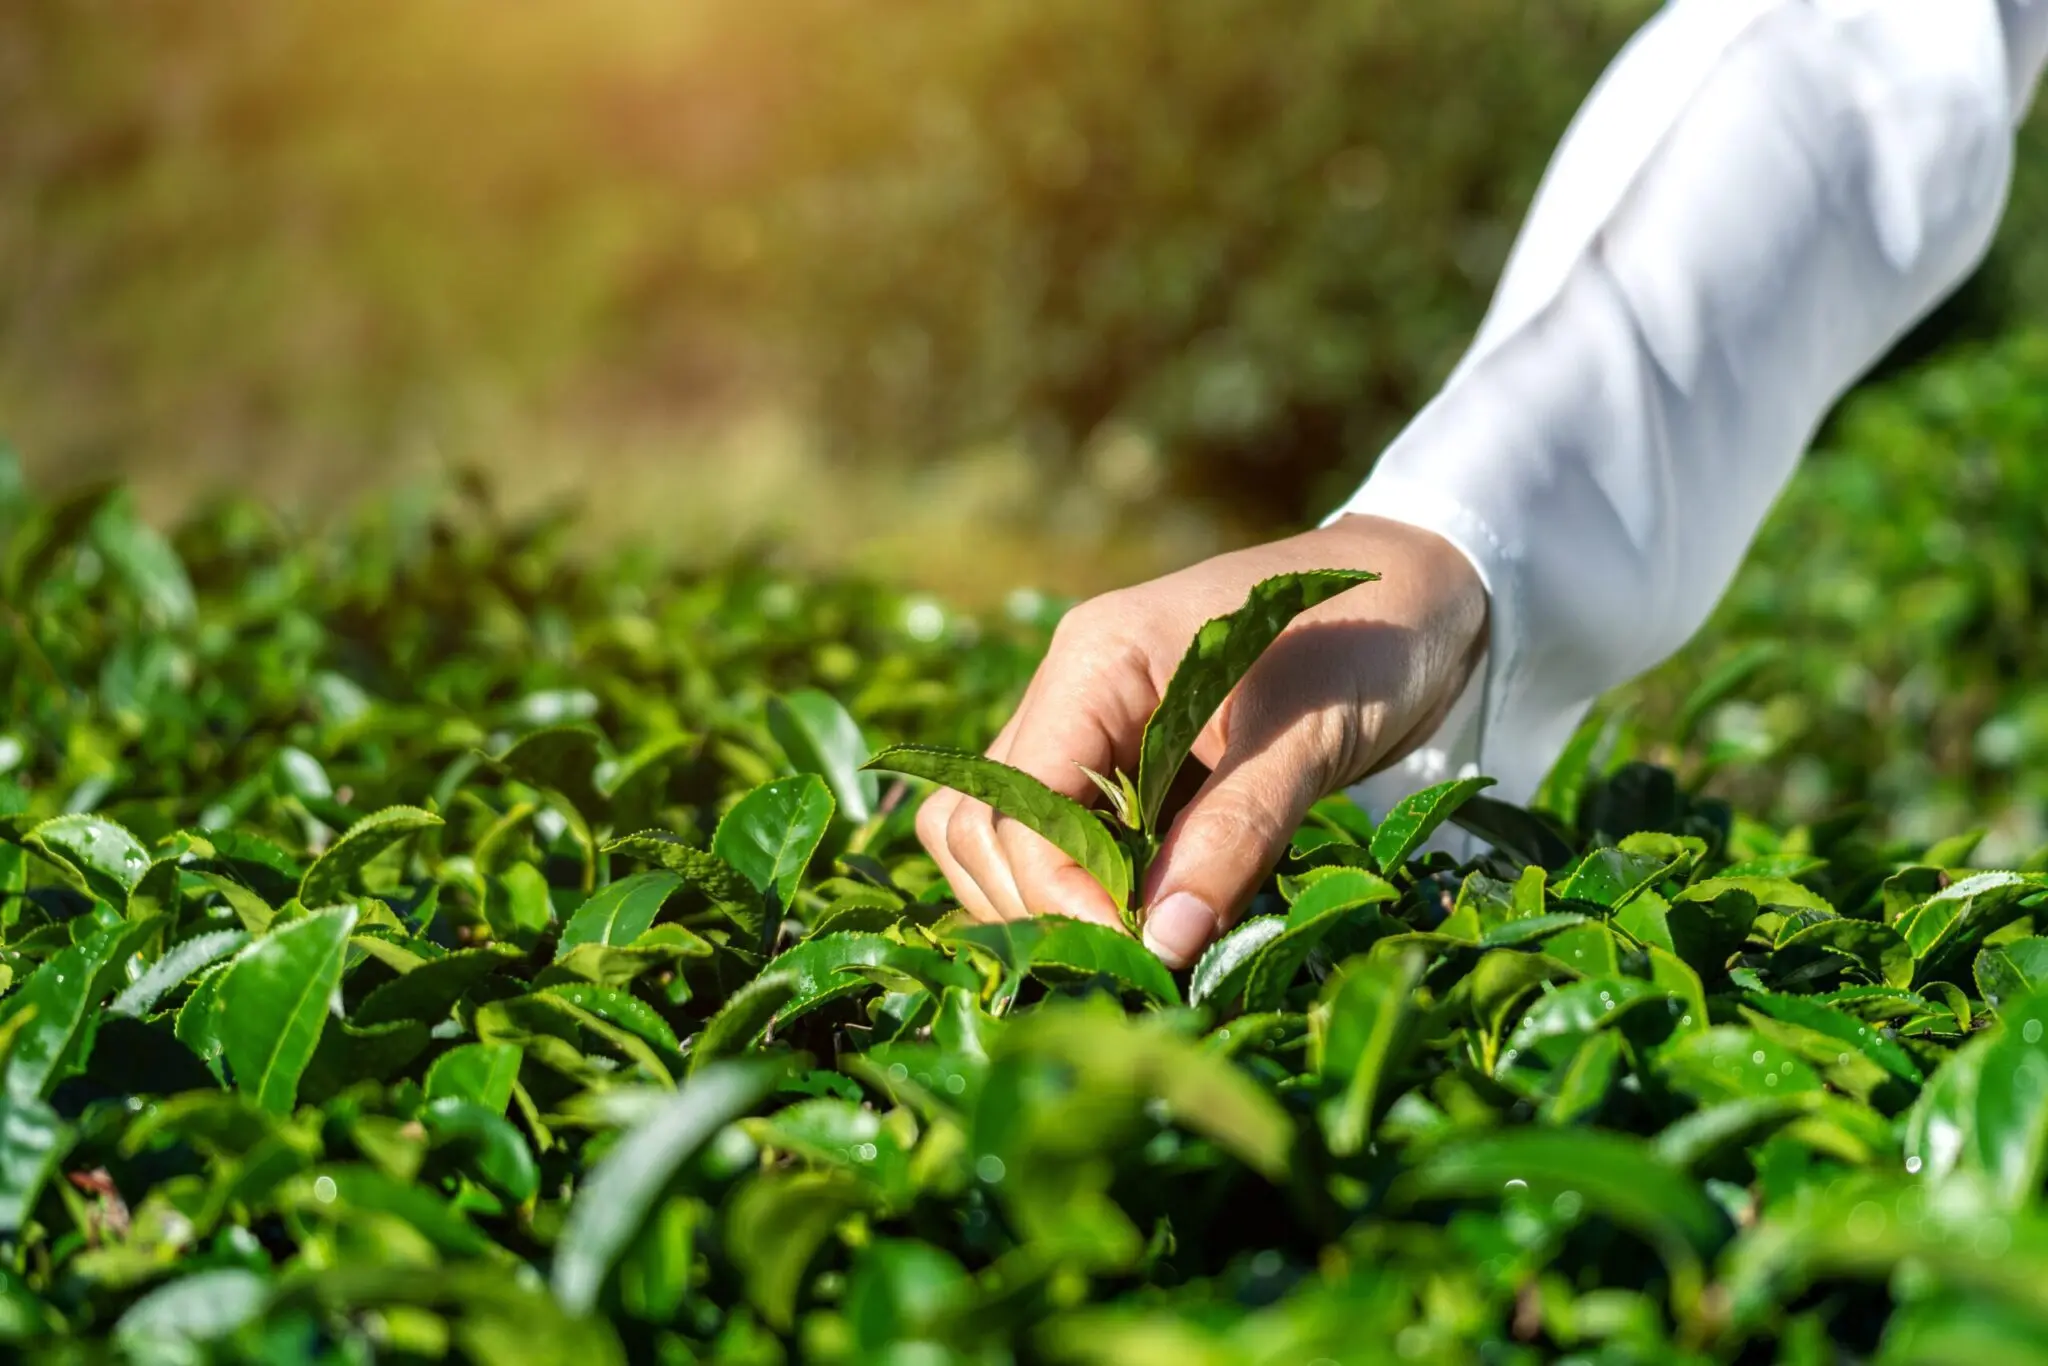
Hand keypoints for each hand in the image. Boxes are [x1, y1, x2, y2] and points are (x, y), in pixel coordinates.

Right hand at [915, 514, 1487, 967]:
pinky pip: (1064, 837)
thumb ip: (1234, 835)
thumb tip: (1161, 941)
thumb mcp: (1309, 739)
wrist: (1424, 592)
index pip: (1016, 800)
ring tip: (1137, 946)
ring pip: (1000, 836)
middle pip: (980, 824)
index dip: (1056, 889)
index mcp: (1095, 661)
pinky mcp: (1122, 762)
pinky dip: (1089, 889)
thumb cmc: (1369, 640)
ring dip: (1048, 902)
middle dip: (1037, 904)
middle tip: (1132, 962)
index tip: (1135, 951)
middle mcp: (1069, 690)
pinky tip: (1151, 919)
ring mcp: (1088, 726)